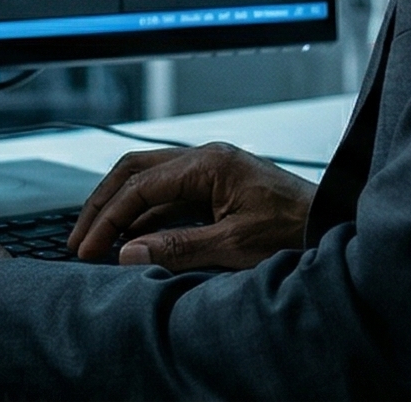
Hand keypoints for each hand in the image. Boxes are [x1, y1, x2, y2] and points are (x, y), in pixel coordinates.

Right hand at [67, 142, 314, 270]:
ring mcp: (210, 170)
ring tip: (96, 241)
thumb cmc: (294, 229)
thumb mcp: (235, 245)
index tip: (88, 248)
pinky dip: (144, 217)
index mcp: (209, 163)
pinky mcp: (215, 187)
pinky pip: (168, 196)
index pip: (140, 185)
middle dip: (103, 204)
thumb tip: (128, 251)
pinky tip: (131, 241)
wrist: (331, 223)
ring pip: (148, 180)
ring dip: (121, 210)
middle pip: (136, 171)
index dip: (109, 218)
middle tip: (79, 239)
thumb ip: (179, 247)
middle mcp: (206, 158)